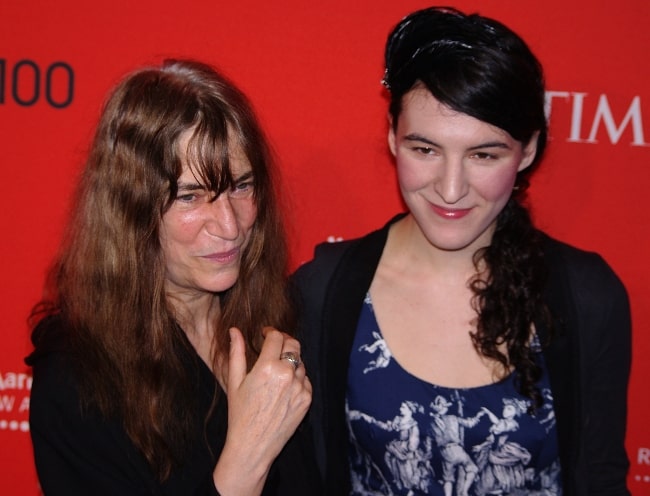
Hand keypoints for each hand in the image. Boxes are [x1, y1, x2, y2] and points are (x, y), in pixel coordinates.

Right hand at [213, 326, 311, 494]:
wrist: (253, 445)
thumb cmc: (240, 414)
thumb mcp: (234, 381)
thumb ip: (237, 352)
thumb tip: (234, 331)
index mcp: (267, 367)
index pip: (277, 337)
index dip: (271, 332)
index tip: (266, 334)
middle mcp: (286, 374)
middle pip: (293, 344)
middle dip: (284, 341)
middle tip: (275, 345)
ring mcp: (299, 387)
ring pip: (300, 362)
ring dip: (291, 361)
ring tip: (277, 371)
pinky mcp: (307, 399)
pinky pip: (306, 379)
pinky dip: (297, 378)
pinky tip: (284, 387)